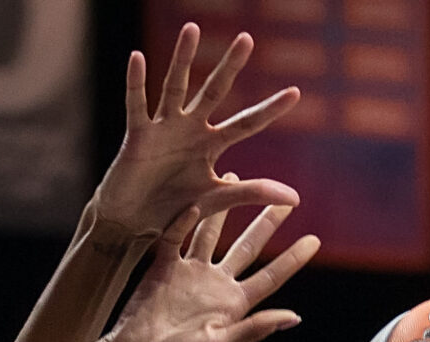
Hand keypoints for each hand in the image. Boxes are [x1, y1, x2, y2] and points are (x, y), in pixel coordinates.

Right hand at [90, 23, 300, 243]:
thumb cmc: (173, 211)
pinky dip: (136, 82)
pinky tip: (136, 57)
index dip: (269, 110)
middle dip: (230, 67)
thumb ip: (252, 193)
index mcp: (211, 145)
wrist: (133, 225)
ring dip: (183, 59)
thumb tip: (296, 198)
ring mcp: (164, 128)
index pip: (246, 124)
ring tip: (192, 28)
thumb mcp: (215, 200)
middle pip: (214, 92)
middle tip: (247, 38)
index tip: (296, 93)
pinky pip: (137, 105)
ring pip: (176, 87)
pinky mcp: (138, 136)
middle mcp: (190, 129)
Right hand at [102, 204, 317, 341]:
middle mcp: (214, 285)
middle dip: (266, 223)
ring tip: (233, 177)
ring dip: (223, 208)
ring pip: (211, 233)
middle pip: (247, 248)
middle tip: (285, 200)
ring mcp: (188, 274)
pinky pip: (174, 236)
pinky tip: (193, 202)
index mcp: (232, 305)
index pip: (270, 278)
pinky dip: (182, 220)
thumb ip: (253, 328)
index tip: (315, 239)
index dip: (293, 259)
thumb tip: (293, 317)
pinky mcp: (162, 268)